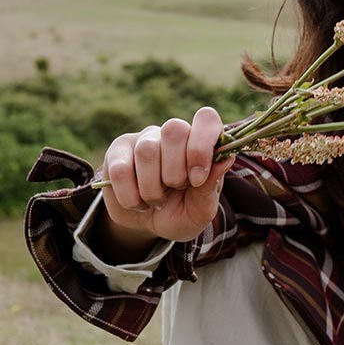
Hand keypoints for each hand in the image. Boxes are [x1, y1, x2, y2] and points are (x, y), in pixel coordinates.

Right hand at [97, 106, 234, 247]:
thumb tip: (226, 159)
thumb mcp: (199, 211)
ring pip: (147, 150)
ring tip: (156, 201)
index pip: (206, 118)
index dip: (202, 145)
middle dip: (175, 171)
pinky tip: (136, 202)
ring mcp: (144, 140)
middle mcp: (172, 135)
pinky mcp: (118, 152)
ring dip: (152, 188)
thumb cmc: (179, 214)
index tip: (197, 179)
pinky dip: (130, 196)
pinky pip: (120, 169)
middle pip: (174, 129)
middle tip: (174, 190)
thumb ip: (210, 188)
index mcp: (199, 144)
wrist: (145, 226)